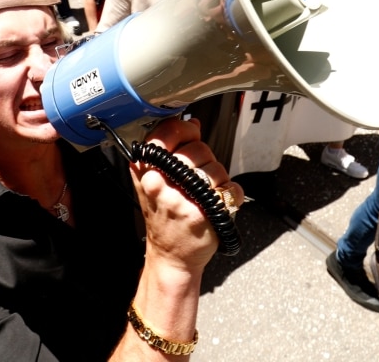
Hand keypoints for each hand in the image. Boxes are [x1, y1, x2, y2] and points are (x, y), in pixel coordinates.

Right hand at [133, 118, 240, 272]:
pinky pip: (232, 189)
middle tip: (195, 180)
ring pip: (217, 169)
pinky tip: (216, 204)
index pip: (168, 132)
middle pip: (198, 149)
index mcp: (146, 171)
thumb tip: (191, 123)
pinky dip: (231, 195)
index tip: (190, 136)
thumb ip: (164, 150)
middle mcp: (160, 184)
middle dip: (204, 161)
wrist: (171, 255)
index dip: (184, 131)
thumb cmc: (162, 217)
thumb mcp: (149, 182)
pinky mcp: (203, 214)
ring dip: (218, 180)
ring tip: (204, 194)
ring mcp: (182, 200)